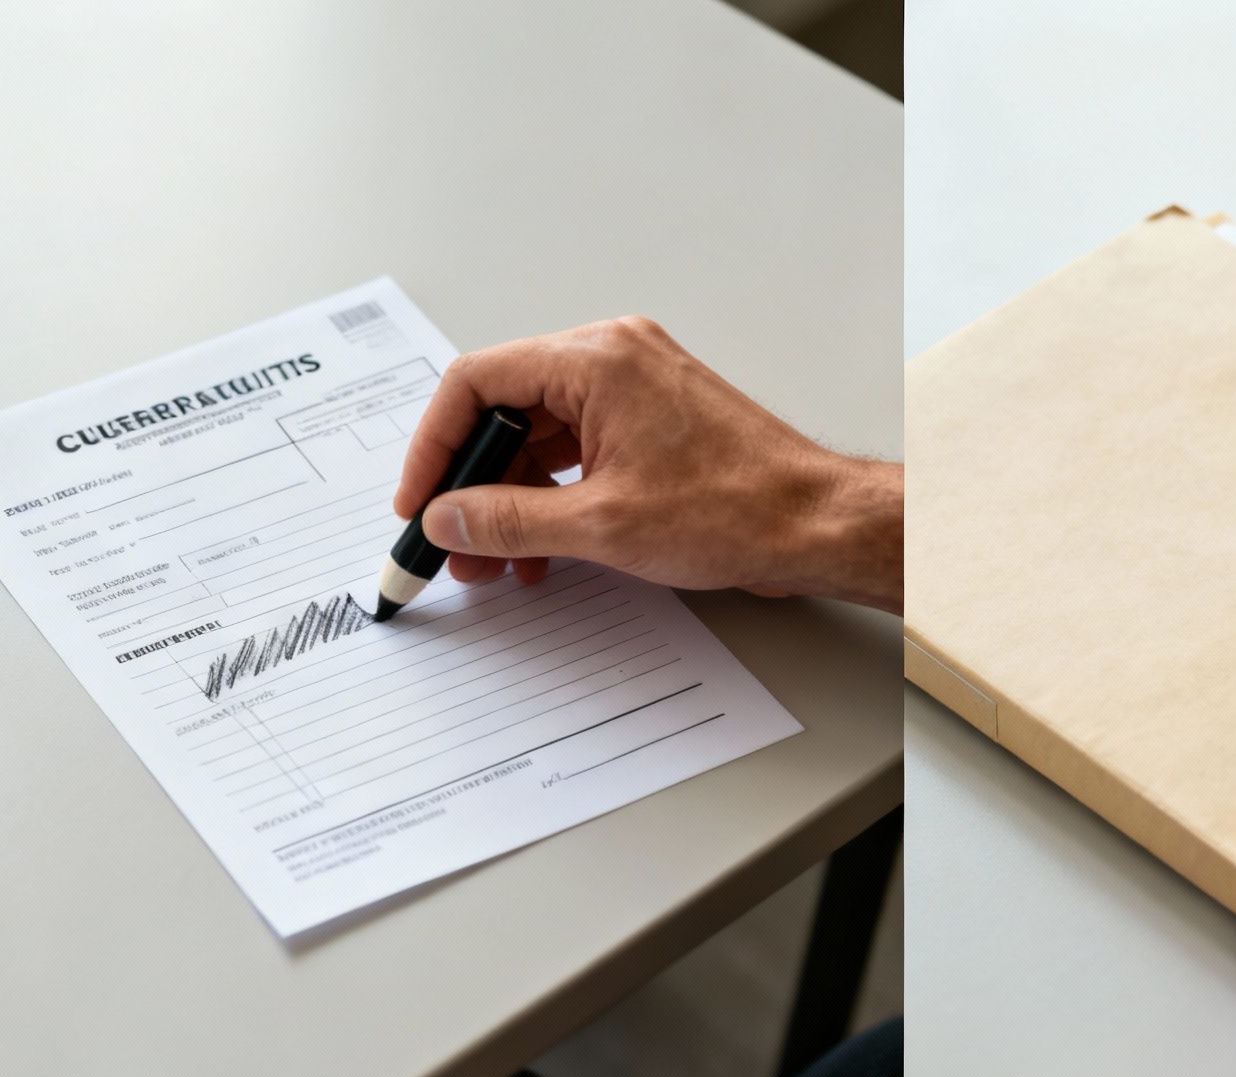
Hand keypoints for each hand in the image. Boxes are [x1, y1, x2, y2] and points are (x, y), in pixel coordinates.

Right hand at [395, 317, 901, 613]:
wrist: (815, 524)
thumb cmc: (738, 508)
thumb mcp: (601, 524)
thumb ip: (507, 519)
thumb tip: (447, 516)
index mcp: (596, 359)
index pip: (476, 382)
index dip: (435, 446)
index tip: (420, 501)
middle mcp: (614, 358)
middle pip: (506, 408)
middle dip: (472, 483)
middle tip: (451, 541)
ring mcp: (637, 386)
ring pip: (541, 435)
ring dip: (511, 497)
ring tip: (495, 560)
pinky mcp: (654, 419)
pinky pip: (579, 447)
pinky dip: (553, 494)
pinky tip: (541, 548)